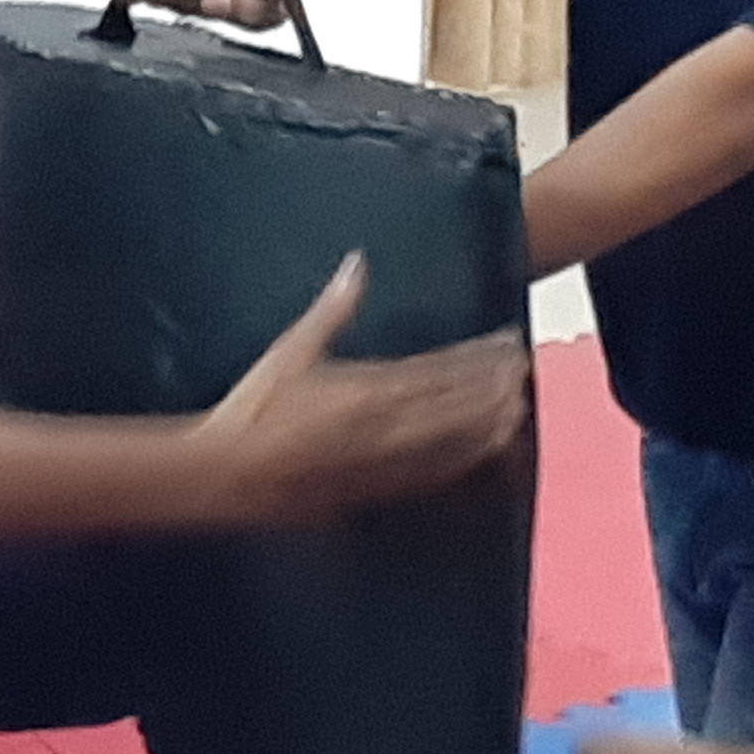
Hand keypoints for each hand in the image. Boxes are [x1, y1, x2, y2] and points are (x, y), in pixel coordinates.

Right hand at [189, 256, 527, 523]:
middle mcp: (384, 423)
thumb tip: (357, 265)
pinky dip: (462, 461)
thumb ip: (332, 309)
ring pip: (451, 439)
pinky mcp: (373, 488)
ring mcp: (382, 459)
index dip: (479, 356)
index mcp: (366, 385)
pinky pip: (430, 474)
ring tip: (520, 409)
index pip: (439, 367)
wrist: (226, 472)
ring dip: (488, 422)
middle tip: (527, 370)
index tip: (508, 342)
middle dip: (494, 386)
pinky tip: (484, 456)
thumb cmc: (251, 409)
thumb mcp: (290, 349)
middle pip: (455, 402)